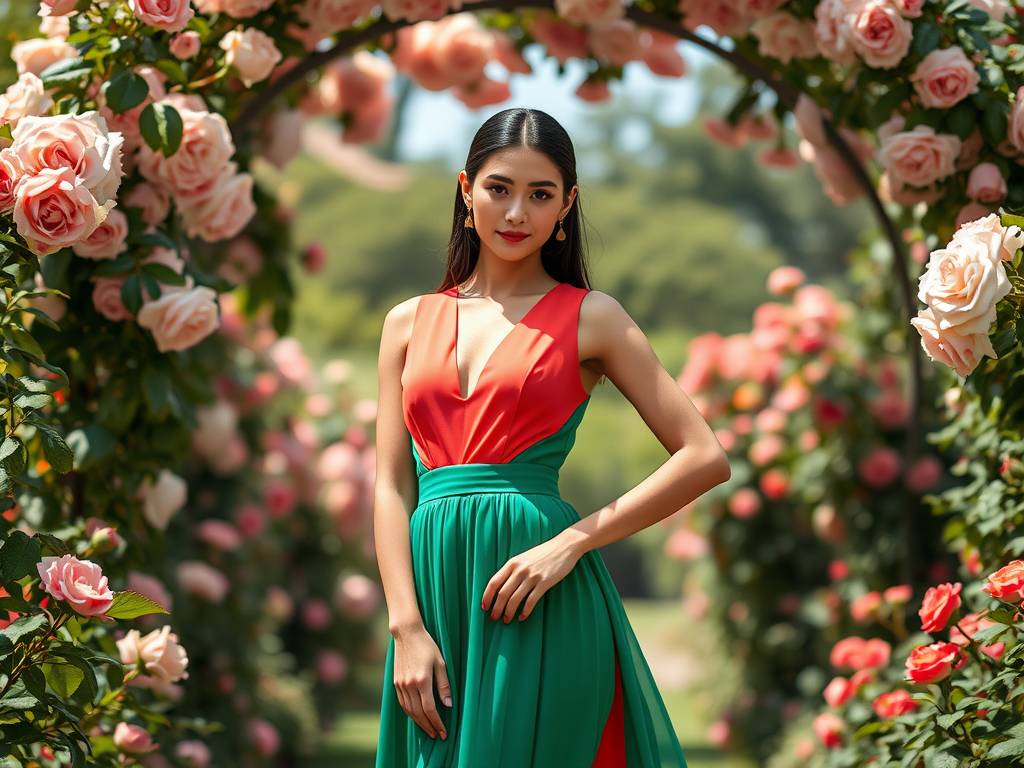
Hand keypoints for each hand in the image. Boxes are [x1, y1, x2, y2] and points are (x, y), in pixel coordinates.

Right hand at [392, 624, 451, 739]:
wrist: (407, 633)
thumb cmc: (427, 645)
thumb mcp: (440, 662)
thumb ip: (444, 684)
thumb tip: (448, 705)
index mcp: (422, 680)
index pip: (430, 709)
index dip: (437, 722)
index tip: (444, 732)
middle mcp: (409, 685)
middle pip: (419, 713)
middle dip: (429, 726)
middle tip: (438, 736)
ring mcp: (400, 684)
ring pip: (409, 710)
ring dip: (419, 722)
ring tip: (428, 730)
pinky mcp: (395, 682)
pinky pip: (402, 703)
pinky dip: (410, 713)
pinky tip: (416, 716)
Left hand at [481, 534, 581, 622]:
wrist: (564, 546)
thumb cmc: (543, 553)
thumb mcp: (523, 557)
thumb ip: (513, 569)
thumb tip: (501, 587)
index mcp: (512, 563)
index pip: (493, 582)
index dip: (486, 596)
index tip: (484, 606)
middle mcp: (520, 570)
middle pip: (502, 593)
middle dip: (496, 608)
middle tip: (494, 618)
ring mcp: (532, 576)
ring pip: (515, 599)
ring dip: (508, 612)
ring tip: (506, 620)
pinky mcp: (544, 582)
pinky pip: (531, 601)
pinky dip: (525, 612)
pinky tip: (522, 618)